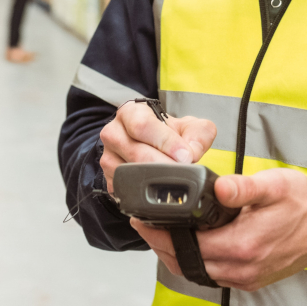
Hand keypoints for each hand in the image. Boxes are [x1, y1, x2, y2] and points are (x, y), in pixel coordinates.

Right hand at [99, 102, 216, 194]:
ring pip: (129, 173)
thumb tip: (192, 152)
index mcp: (130, 112)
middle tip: (184, 171)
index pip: (143, 125)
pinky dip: (144, 193)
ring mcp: (108, 158)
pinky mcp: (109, 180)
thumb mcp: (188, 126)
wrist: (152, 145)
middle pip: (137, 153)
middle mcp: (114, 133)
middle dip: (164, 165)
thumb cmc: (167, 133)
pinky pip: (125, 190)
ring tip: (174, 179)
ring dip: (155, 180)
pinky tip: (159, 189)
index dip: (166, 142)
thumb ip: (198, 134)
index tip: (185, 155)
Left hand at [130, 169, 306, 290]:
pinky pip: (210, 275)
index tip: (142, 216)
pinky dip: (192, 261)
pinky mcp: (249, 280)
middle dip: (160, 243)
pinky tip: (185, 243)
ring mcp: (245, 278)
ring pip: (195, 272)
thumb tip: (220, 187)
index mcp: (243, 245)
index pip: (188, 244)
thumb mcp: (276, 185)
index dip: (161, 232)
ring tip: (158, 231)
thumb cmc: (302, 203)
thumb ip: (246, 187)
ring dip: (174, 254)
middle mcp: (241, 269)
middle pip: (186, 262)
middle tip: (143, 221)